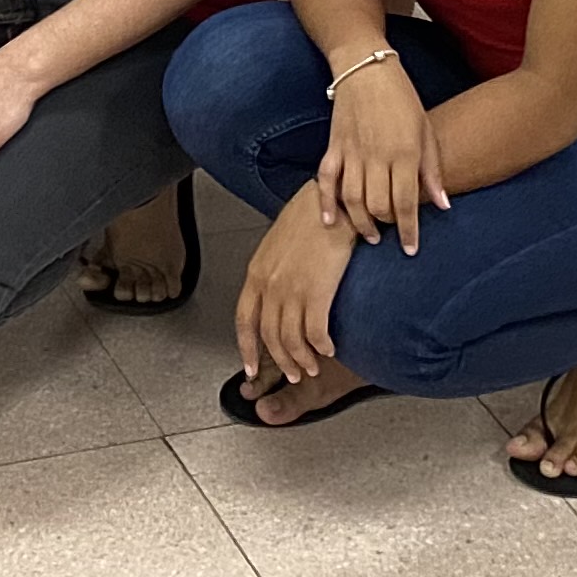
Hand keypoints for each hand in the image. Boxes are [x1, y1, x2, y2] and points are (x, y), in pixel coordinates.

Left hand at [231, 203, 355, 389]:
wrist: (332, 202)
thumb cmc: (309, 217)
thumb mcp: (278, 245)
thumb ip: (272, 272)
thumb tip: (275, 295)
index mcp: (257, 273)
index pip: (244, 321)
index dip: (247, 349)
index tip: (251, 368)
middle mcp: (269, 285)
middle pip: (269, 337)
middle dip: (281, 361)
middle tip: (293, 374)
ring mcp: (291, 290)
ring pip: (291, 341)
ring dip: (302, 360)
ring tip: (312, 367)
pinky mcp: (317, 292)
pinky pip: (315, 334)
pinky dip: (321, 347)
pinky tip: (329, 349)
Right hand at [313, 60, 446, 249]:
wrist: (366, 68)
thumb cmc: (402, 98)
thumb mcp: (426, 130)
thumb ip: (432, 170)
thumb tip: (443, 206)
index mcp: (404, 152)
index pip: (407, 202)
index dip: (409, 231)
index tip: (411, 250)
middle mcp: (377, 156)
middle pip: (378, 205)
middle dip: (386, 225)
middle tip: (392, 229)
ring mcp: (351, 151)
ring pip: (352, 198)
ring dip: (361, 222)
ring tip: (369, 235)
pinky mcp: (333, 146)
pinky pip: (326, 179)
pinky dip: (325, 203)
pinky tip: (330, 221)